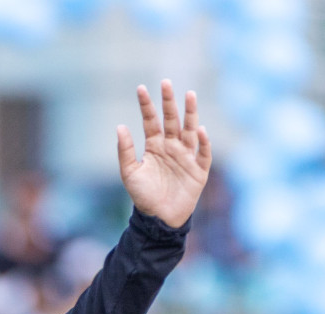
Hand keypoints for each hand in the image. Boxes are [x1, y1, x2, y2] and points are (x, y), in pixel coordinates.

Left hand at [117, 80, 211, 228]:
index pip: (151, 121)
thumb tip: (120, 126)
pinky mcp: (198, 170)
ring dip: (190, 113)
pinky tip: (200, 130)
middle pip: (171, 120)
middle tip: (166, 83)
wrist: (158, 219)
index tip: (140, 89)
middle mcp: (172, 147)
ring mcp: (186, 157)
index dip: (147, 106)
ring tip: (189, 95)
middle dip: (169, 102)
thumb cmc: (143, 196)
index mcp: (154, 146)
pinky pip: (203, 153)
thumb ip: (125, 151)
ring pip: (190, 130)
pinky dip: (204, 142)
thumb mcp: (130, 173)